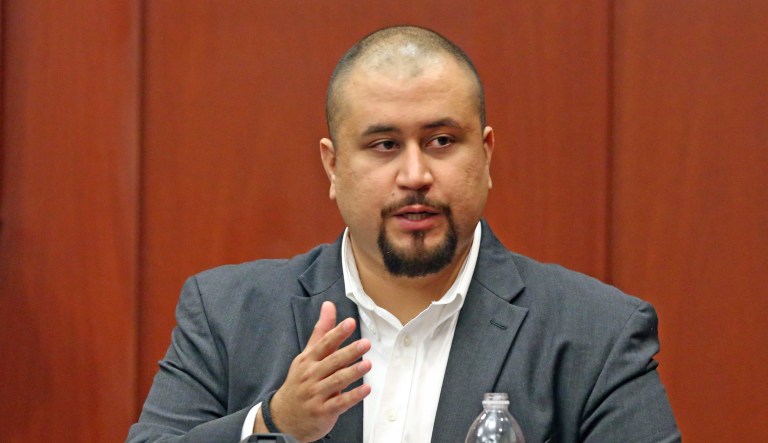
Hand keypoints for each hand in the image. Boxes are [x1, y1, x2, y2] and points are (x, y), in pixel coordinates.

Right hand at [258, 301, 371, 441]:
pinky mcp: (323, 411)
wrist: (283, 417)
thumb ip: (321, 332)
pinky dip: (353, 396)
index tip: (350, 323)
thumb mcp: (307, 355)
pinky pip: (340, 403)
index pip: (324, 344)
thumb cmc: (300, 382)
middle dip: (349, 352)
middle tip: (365, 344)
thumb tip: (329, 306)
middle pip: (332, 362)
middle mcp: (311, 376)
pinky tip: (366, 389)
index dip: (337, 333)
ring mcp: (316, 394)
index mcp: (308, 360)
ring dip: (353, 373)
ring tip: (368, 364)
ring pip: (337, 381)